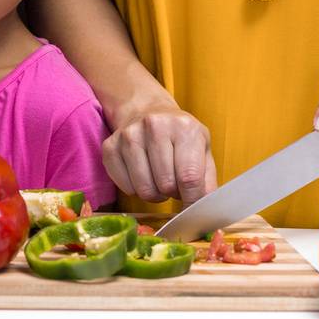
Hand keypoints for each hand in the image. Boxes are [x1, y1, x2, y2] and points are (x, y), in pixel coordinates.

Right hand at [101, 101, 216, 204]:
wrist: (149, 111)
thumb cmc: (179, 136)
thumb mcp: (202, 149)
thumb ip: (207, 179)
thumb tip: (204, 207)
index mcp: (184, 127)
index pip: (190, 178)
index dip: (192, 200)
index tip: (192, 207)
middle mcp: (155, 126)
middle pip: (166, 185)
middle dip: (173, 193)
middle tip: (174, 183)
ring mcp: (129, 135)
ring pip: (144, 190)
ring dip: (155, 194)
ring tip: (159, 180)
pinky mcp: (110, 146)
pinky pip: (125, 187)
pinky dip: (136, 190)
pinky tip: (143, 175)